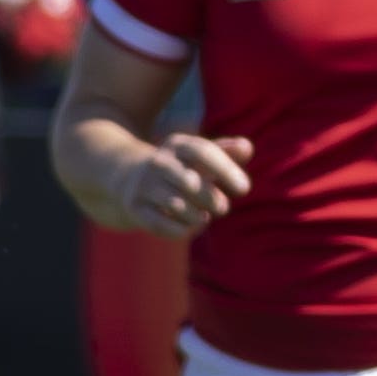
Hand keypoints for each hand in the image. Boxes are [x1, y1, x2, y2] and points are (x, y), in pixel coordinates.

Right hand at [118, 132, 252, 237]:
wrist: (129, 178)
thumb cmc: (180, 168)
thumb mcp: (200, 156)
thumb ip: (227, 151)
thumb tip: (247, 149)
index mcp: (178, 145)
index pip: (203, 152)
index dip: (226, 170)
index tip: (245, 190)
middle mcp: (158, 162)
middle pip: (190, 182)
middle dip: (211, 199)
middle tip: (223, 208)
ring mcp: (143, 185)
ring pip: (176, 205)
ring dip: (197, 217)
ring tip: (204, 217)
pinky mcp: (134, 207)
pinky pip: (160, 224)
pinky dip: (181, 230)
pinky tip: (190, 227)